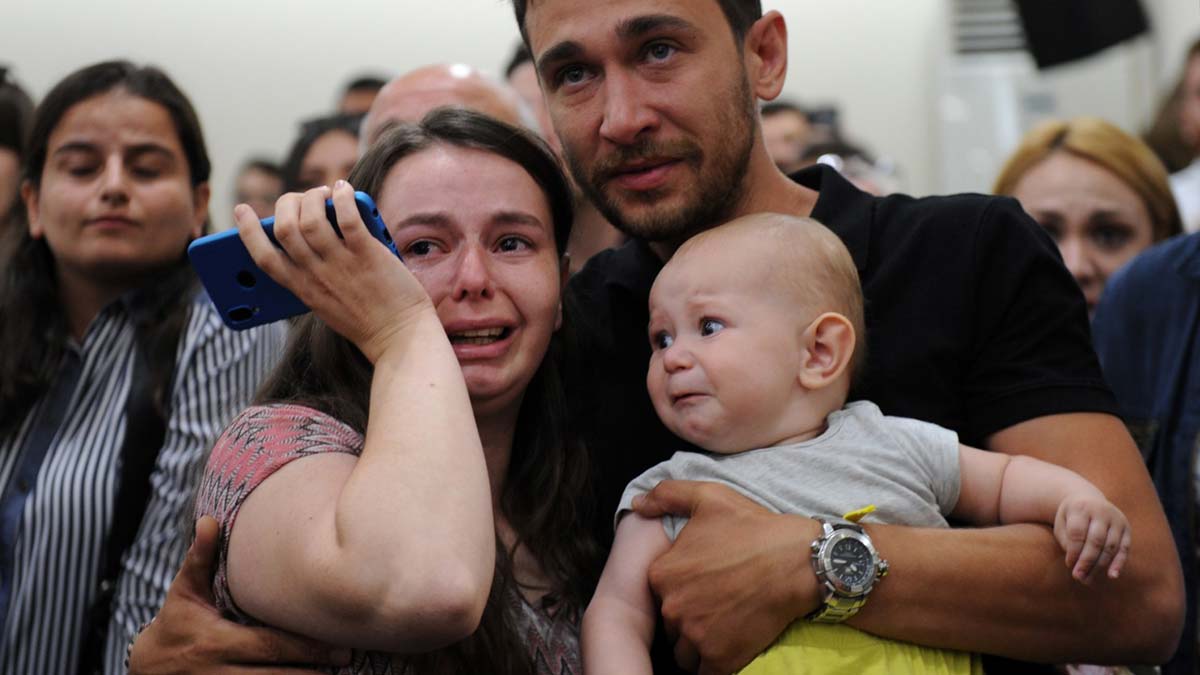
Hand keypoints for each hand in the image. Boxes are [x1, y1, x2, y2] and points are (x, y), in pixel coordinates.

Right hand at [128, 516, 349, 673]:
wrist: (145, 669)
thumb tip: (209, 519)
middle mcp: (219, 672)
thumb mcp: (183, 592)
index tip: (338, 647)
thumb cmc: (176, 624)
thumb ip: (200, 558)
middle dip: (313, 669)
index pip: (269, 646)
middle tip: (347, 659)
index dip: (305, 649)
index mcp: (216, 642)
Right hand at [236, 182, 433, 362]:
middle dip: (287, 203)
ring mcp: (341, 265)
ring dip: (314, 198)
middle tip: (303, 198)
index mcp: (302, 288)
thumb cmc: (366, 319)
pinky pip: (348, 219)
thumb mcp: (325, 304)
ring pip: (311, 219)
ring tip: (325, 192)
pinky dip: (342, 199)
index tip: (242, 210)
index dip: (248, 231)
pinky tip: (343, 190)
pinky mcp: (367, 256)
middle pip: (284, 228)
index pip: (263, 257)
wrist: (400, 338)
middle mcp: (317, 275)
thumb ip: (312, 276)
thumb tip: (308, 233)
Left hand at [631, 481, 820, 674]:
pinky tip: (731, 643)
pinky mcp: (721, 657)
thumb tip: (637, 504)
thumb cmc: (754, 527)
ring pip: (684, 651)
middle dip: (689, 615)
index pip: (658, 592)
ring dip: (698, 642)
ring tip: (723, 624)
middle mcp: (673, 607)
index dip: (679, 587)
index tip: (702, 582)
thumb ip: (667, 495)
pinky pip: (705, 671)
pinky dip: (715, 661)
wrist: (799, 560)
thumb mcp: (709, 497)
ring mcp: (696, 635)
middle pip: (670, 622)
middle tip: (717, 602)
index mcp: (663, 573)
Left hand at [1053, 493, 1131, 583]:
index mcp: (1081, 508)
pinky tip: (1112, 576)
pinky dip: (1119, 563)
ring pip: (1110, 546)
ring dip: (1100, 566)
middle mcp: (1101, 512)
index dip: (1074, 551)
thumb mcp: (1062, 523)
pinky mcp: (1126, 528)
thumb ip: (1066, 540)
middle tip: (1078, 577)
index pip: (1078, 533)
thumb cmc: (1071, 517)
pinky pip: (1124, 548)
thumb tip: (1075, 563)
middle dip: (1087, 561)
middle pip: (1096, 541)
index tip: (1069, 564)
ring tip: (1088, 580)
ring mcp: (1116, 519)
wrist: (1088, 499)